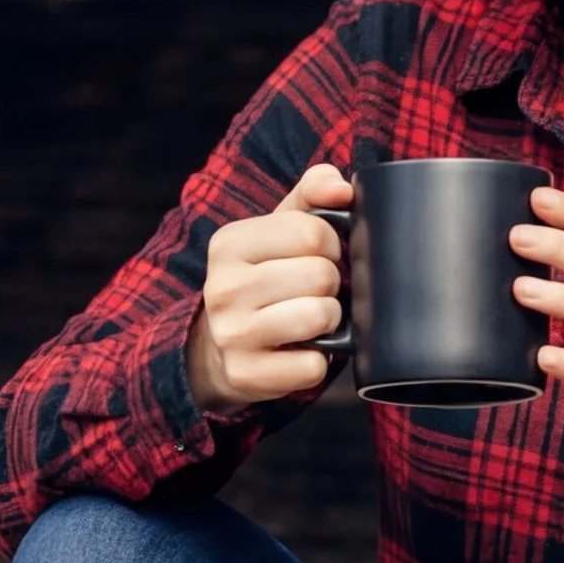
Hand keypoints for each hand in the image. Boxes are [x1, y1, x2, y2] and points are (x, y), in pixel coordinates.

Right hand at [186, 162, 351, 410]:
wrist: (221, 346)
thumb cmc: (264, 277)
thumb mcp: (278, 229)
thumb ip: (312, 195)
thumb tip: (342, 188)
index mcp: (229, 243)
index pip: (312, 232)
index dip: (330, 245)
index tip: (317, 256)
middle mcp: (221, 287)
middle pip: (320, 275)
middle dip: (330, 284)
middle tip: (313, 291)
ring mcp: (230, 334)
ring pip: (319, 317)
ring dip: (329, 320)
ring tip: (312, 319)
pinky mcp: (245, 374)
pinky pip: (313, 366)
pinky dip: (319, 361)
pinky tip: (301, 350)